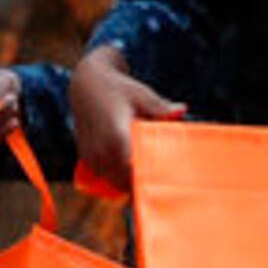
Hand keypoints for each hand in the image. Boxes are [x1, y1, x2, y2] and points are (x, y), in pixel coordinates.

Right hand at [70, 47, 182, 193]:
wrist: (86, 85)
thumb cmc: (116, 89)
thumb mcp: (141, 95)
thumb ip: (161, 108)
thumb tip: (182, 110)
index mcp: (116, 137)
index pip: (134, 170)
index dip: (149, 179)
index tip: (164, 180)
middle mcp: (101, 150)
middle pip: (126, 181)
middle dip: (143, 183)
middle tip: (162, 182)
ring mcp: (91, 155)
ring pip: (115, 182)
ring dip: (129, 182)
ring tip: (148, 177)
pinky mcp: (86, 158)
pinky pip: (105, 176)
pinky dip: (118, 178)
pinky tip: (131, 172)